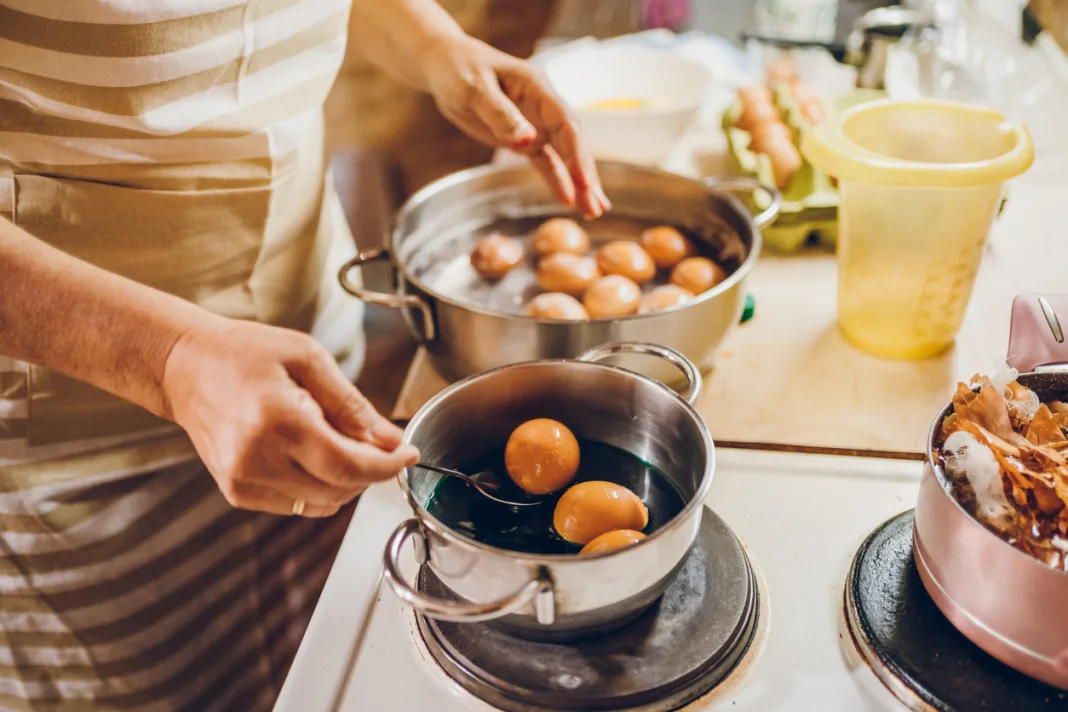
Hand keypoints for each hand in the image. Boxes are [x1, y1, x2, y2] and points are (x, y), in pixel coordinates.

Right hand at [162, 318, 418, 517]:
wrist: (183, 367)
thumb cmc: (244, 353)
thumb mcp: (308, 359)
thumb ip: (353, 406)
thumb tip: (391, 440)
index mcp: (279, 423)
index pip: (350, 466)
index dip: (388, 466)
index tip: (408, 454)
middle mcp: (257, 460)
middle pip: (341, 489)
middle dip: (369, 469)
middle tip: (371, 438)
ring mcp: (243, 482)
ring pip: (323, 503)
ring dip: (344, 480)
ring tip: (332, 439)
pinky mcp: (237, 493)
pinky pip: (298, 504)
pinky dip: (317, 485)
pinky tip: (307, 452)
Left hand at [423, 36, 610, 218]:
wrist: (448, 67)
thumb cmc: (459, 71)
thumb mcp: (474, 90)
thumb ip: (500, 114)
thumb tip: (527, 140)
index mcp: (537, 88)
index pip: (566, 124)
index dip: (578, 154)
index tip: (585, 183)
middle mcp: (544, 106)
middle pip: (572, 143)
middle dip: (584, 175)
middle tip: (596, 206)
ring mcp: (537, 124)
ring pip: (564, 155)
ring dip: (578, 182)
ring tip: (594, 211)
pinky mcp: (526, 139)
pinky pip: (547, 162)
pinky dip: (558, 181)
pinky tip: (570, 201)